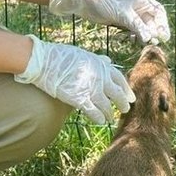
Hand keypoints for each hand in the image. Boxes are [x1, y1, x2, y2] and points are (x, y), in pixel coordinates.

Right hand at [14, 35, 134, 124]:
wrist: (45, 61)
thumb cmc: (61, 56)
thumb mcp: (84, 54)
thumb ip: (98, 61)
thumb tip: (108, 61)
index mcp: (102, 65)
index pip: (120, 79)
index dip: (126, 90)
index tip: (130, 97)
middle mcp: (100, 78)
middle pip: (117, 95)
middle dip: (122, 104)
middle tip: (125, 110)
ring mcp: (91, 89)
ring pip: (106, 106)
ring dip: (109, 114)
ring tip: (109, 118)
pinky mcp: (80, 100)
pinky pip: (94, 112)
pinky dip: (98, 118)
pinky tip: (100, 121)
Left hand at [48, 0, 170, 43]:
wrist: (84, 0)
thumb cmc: (104, 1)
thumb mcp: (123, 14)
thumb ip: (137, 26)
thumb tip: (150, 38)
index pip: (158, 11)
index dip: (163, 23)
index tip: (163, 36)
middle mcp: (136, 5)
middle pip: (151, 20)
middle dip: (154, 31)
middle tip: (154, 43)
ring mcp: (128, 13)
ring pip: (142, 25)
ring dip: (145, 34)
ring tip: (143, 43)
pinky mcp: (120, 19)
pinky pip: (133, 28)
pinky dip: (135, 34)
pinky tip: (132, 39)